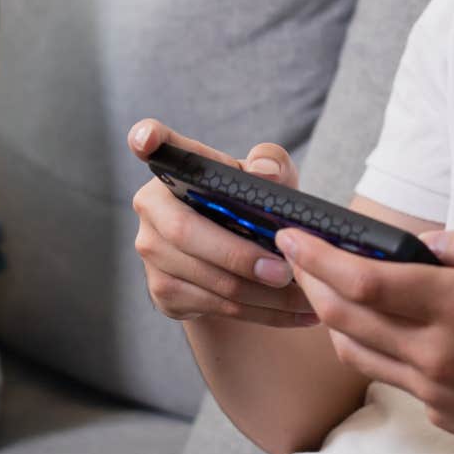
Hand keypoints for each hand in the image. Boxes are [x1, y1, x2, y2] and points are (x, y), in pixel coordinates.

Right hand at [128, 119, 317, 327]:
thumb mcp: (269, 179)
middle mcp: (152, 207)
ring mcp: (151, 252)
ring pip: (207, 280)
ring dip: (263, 296)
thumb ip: (271, 164)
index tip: (146, 139)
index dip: (146, 139)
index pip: (155, 145)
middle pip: (187, 234)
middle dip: (241, 257)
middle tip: (286, 272)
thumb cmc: (253, 204)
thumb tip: (265, 172)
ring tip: (308, 299)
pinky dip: (260, 313)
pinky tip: (293, 314)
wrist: (242, 257)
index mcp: (176, 168)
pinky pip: (214, 307)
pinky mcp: (162, 291)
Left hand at [277, 224, 453, 453]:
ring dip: (332, 318)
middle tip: (297, 257)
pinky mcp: (446, 416)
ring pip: (358, 353)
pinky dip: (373, 348)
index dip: (320, 257)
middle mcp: (440, 354)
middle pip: (345, 317)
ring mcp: (439, 392)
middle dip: (311, 283)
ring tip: (328, 289)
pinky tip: (382, 327)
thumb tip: (429, 238)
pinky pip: (393, 378)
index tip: (294, 238)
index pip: (366, 280)